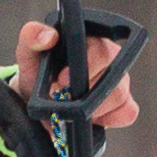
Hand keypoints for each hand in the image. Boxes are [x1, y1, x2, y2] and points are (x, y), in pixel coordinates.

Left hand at [12, 18, 139, 130]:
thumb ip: (32, 37)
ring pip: (118, 95)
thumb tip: (49, 36)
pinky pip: (127, 112)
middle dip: (85, 93)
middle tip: (63, 99)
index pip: (100, 49)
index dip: (86, 66)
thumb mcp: (29, 52)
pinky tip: (90, 119)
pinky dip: (108, 119)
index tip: (62, 81)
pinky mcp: (124, 103)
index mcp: (91, 39)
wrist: (39, 99)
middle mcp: (111, 57)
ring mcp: (121, 81)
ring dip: (92, 108)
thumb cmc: (39, 71)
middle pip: (113, 75)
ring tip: (71, 109)